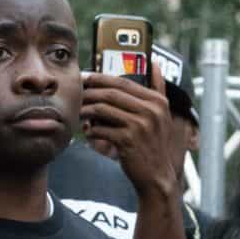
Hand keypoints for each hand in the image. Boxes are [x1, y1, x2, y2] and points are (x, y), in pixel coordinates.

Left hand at [80, 67, 177, 197]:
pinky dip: (91, 131)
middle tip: (77, 95)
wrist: (157, 175)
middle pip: (111, 93)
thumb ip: (158, 89)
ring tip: (80, 115)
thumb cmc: (154, 144)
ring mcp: (140, 126)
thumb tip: (155, 63)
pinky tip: (88, 133)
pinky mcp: (128, 141)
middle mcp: (151, 111)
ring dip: (87, 112)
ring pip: (103, 110)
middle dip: (90, 93)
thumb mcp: (162, 115)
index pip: (123, 82)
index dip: (101, 79)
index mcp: (157, 101)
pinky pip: (101, 129)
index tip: (86, 78)